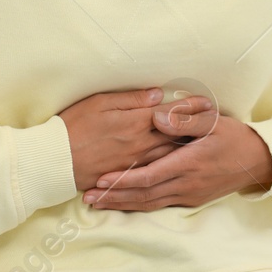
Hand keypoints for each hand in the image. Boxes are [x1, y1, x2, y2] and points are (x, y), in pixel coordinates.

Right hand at [59, 87, 217, 190]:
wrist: (54, 161)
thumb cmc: (73, 126)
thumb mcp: (100, 103)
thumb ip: (131, 99)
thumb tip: (157, 95)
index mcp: (135, 123)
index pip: (170, 113)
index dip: (190, 106)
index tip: (207, 101)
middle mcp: (141, 145)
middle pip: (175, 135)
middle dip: (196, 128)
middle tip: (216, 121)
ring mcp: (136, 163)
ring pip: (170, 155)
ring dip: (188, 147)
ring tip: (207, 141)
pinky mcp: (129, 176)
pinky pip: (156, 172)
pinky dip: (171, 166)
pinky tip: (181, 164)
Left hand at [83, 114, 271, 210]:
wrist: (259, 162)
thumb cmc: (235, 138)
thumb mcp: (214, 122)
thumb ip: (185, 119)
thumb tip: (156, 117)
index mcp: (189, 163)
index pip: (150, 176)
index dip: (124, 180)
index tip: (101, 179)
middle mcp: (187, 184)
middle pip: (143, 196)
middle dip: (114, 197)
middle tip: (87, 198)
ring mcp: (189, 195)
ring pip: (149, 204)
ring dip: (122, 204)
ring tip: (97, 204)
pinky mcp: (191, 199)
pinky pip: (159, 204)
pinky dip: (138, 205)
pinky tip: (124, 203)